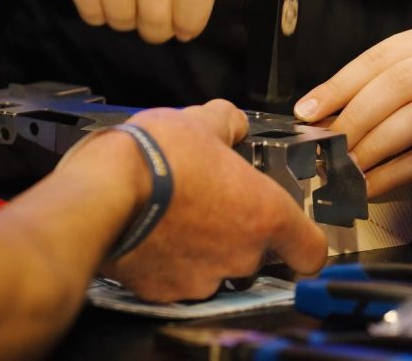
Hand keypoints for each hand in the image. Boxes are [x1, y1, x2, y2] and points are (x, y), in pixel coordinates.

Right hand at [36, 0, 220, 42]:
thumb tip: (189, 25)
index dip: (193, 15)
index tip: (185, 30)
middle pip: (158, 8)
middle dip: (156, 30)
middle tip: (152, 26)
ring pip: (122, 14)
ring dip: (124, 21)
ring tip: (124, 0)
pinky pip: (91, 8)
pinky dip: (97, 13)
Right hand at [99, 100, 326, 301]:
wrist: (100, 196)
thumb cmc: (156, 157)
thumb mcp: (200, 121)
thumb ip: (228, 123)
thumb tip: (234, 123)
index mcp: (264, 214)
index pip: (311, 250)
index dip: (304, 241)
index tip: (294, 232)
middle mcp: (241, 254)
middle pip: (258, 254)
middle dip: (239, 231)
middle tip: (213, 202)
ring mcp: (203, 279)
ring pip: (217, 268)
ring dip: (204, 247)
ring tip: (177, 214)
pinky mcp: (165, 291)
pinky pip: (178, 279)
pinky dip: (170, 261)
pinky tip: (154, 231)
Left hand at [293, 22, 411, 209]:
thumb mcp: (407, 98)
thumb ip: (368, 98)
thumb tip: (313, 117)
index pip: (381, 56)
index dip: (340, 85)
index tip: (306, 112)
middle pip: (400, 83)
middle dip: (355, 117)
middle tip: (328, 146)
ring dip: (373, 147)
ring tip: (346, 168)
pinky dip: (393, 174)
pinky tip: (369, 186)